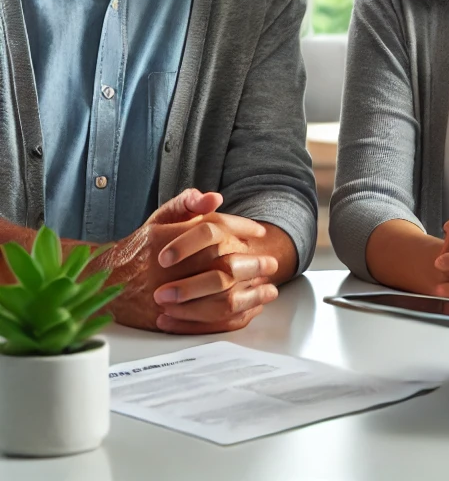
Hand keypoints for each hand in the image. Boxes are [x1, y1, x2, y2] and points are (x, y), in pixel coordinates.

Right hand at [99, 189, 281, 333]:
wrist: (104, 284)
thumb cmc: (139, 249)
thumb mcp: (159, 220)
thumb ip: (186, 205)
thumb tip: (216, 199)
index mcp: (166, 238)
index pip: (212, 229)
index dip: (240, 228)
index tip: (259, 233)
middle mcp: (166, 268)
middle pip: (220, 264)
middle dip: (252, 264)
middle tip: (271, 263)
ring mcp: (166, 296)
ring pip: (217, 297)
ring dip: (248, 294)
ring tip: (268, 290)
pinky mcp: (166, 319)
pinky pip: (206, 322)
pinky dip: (232, 317)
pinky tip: (249, 310)